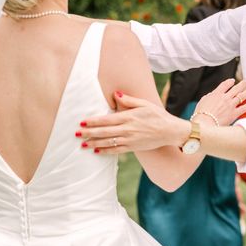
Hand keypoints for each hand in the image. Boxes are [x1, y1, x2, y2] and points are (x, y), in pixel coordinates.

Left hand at [76, 93, 190, 153]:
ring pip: (108, 142)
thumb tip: (115, 94)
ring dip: (94, 143)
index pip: (107, 120)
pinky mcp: (133, 147)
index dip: (93, 122)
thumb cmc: (157, 115)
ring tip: (82, 144)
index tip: (82, 122)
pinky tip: (96, 151)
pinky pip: (116, 150)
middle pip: (104, 132)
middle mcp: (127, 129)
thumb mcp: (144, 104)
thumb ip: (129, 100)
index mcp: (129, 117)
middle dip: (89, 133)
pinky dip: (106, 151)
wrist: (170, 131)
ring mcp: (130, 140)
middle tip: (76, 134)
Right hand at [192, 78, 245, 125]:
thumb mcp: (203, 101)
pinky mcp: (234, 114)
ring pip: (242, 96)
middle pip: (237, 88)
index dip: (230, 81)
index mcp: (216, 94)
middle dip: (244, 83)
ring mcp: (230, 105)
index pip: (225, 84)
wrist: (204, 124)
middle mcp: (225, 98)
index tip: (233, 80)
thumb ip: (210, 96)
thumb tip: (213, 95)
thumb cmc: (201, 114)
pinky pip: (244, 108)